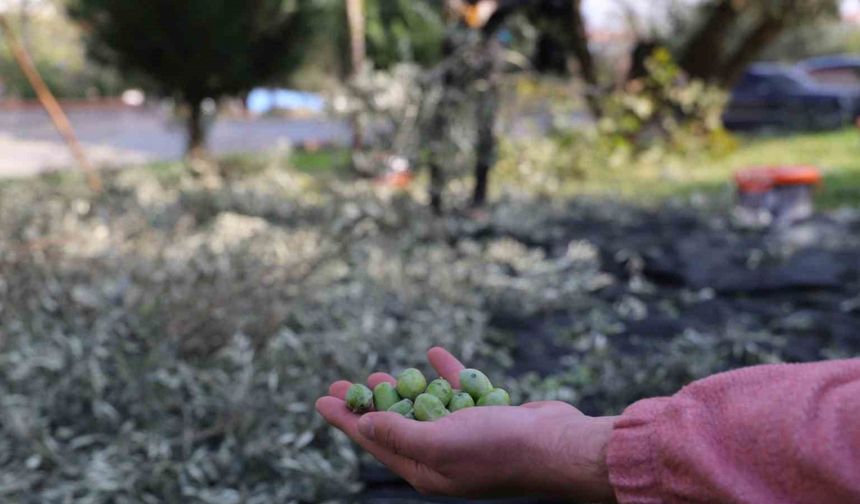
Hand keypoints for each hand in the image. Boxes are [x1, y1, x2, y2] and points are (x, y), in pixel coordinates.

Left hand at [316, 347, 617, 501]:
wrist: (559, 445)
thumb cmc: (499, 448)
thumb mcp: (440, 442)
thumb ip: (400, 434)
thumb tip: (364, 426)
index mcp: (426, 469)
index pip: (374, 442)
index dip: (346, 420)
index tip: (321, 399)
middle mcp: (442, 455)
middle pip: (394, 424)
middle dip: (368, 404)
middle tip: (343, 382)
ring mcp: (466, 436)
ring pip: (424, 408)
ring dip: (402, 389)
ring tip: (378, 373)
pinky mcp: (487, 416)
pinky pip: (458, 391)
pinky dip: (444, 373)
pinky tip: (433, 354)